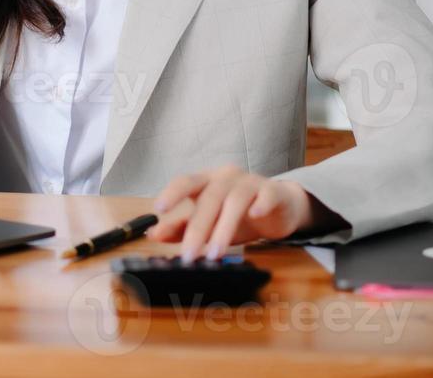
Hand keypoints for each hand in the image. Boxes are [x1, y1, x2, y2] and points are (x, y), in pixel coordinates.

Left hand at [148, 164, 323, 262]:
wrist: (279, 207)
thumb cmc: (238, 214)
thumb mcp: (209, 221)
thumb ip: (181, 227)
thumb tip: (153, 234)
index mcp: (207, 180)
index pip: (186, 181)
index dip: (172, 193)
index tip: (159, 208)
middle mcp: (227, 177)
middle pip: (209, 199)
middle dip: (198, 229)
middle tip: (189, 255)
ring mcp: (251, 182)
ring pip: (235, 201)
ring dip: (223, 228)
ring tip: (215, 253)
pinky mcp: (273, 192)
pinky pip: (267, 196)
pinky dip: (260, 205)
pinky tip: (255, 216)